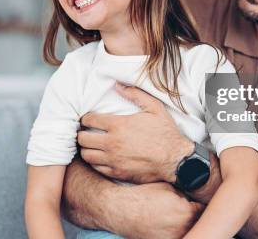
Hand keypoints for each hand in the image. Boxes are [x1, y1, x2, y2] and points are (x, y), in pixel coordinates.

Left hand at [77, 83, 193, 183]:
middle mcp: (112, 143)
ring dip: (87, 149)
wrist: (176, 160)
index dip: (86, 118)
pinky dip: (95, 162)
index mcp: (118, 125)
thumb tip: (118, 85)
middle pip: (82, 139)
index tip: (88, 119)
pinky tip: (101, 157)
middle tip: (87, 132)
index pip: (89, 120)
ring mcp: (113, 160)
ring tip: (92, 145)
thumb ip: (135, 94)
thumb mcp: (154, 108)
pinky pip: (97, 168)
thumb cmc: (166, 133)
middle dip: (82, 133)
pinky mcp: (117, 172)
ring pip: (87, 155)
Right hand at [122, 182, 203, 238]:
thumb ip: (185, 195)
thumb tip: (194, 198)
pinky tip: (168, 225)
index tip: (198, 203)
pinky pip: (178, 236)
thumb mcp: (169, 188)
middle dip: (195, 215)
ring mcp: (174, 238)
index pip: (205, 209)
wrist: (123, 210)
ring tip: (174, 217)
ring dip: (187, 225)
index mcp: (187, 211)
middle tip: (185, 209)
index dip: (200, 205)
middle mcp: (183, 227)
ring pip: (189, 231)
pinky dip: (176, 232)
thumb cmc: (144, 196)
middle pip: (199, 222)